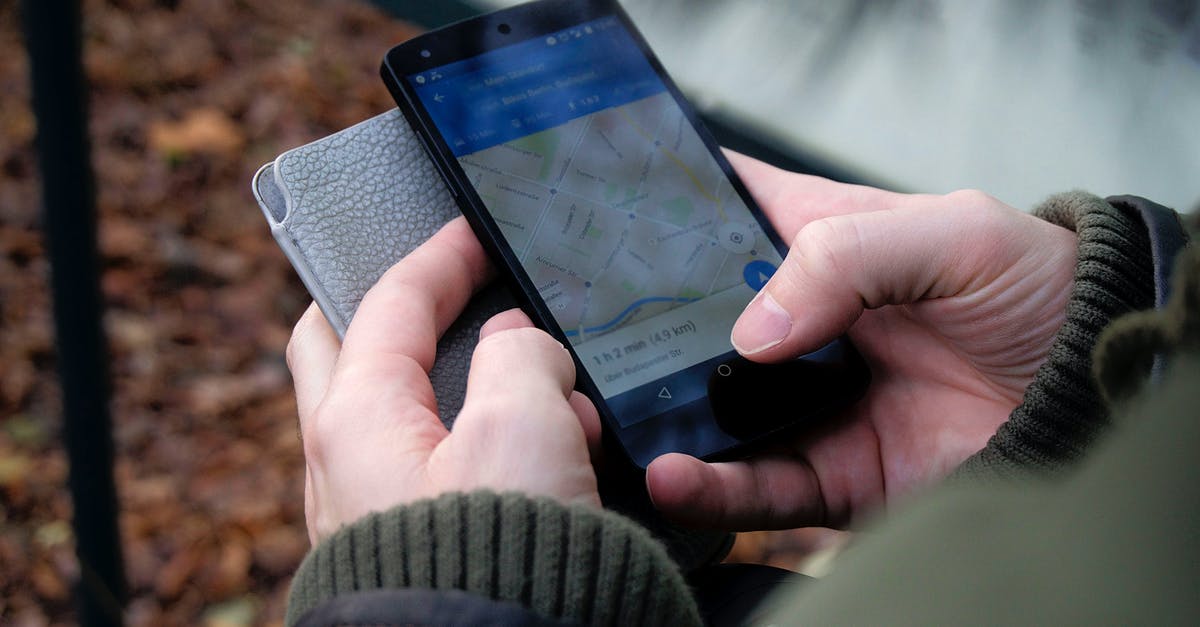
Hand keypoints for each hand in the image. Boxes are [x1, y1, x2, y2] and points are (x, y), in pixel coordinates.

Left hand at [287, 218, 600, 543]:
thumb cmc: (496, 563)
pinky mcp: (409, 550)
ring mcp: (372, 514)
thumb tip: (518, 346)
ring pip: (410, 420)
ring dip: (482, 394)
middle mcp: (345, 467)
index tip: (473, 232)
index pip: (389, 303)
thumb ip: (521, 358)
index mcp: (357, 420)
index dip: (440, 258)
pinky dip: (492, 450)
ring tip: (567, 415)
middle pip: (350, 353)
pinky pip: (441, 475)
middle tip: (444, 294)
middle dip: (399, 313)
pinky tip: (558, 470)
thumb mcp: (524, 428)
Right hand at [647, 153, 1077, 529]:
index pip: (723, 218)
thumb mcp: (949, 234)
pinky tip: (677, 474)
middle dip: (644, 333)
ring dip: (665, 417)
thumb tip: (754, 328)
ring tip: (620, 419)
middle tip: (592, 342)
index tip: (605, 232)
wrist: (1094, 391)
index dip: (667, 221)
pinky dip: (714, 486)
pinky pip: (758, 484)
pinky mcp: (832, 469)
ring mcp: (809, 400)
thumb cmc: (1036, 290)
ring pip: (714, 410)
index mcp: (820, 244)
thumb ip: (844, 256)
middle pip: (697, 325)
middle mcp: (801, 325)